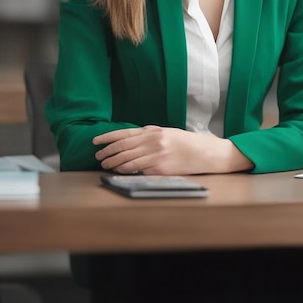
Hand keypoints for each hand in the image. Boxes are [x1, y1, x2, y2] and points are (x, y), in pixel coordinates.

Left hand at [92, 125, 252, 174]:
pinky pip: (138, 170)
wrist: (207, 154)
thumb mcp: (168, 133)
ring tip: (105, 165)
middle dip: (108, 152)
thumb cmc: (188, 144)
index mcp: (154, 131)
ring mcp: (156, 155)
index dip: (107, 137)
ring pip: (127, 160)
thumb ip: (150, 134)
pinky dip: (126, 171)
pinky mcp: (160, 169)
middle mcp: (153, 141)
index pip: (124, 134)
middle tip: (98, 157)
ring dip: (113, 163)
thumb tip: (132, 137)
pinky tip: (119, 172)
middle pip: (123, 147)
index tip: (95, 141)